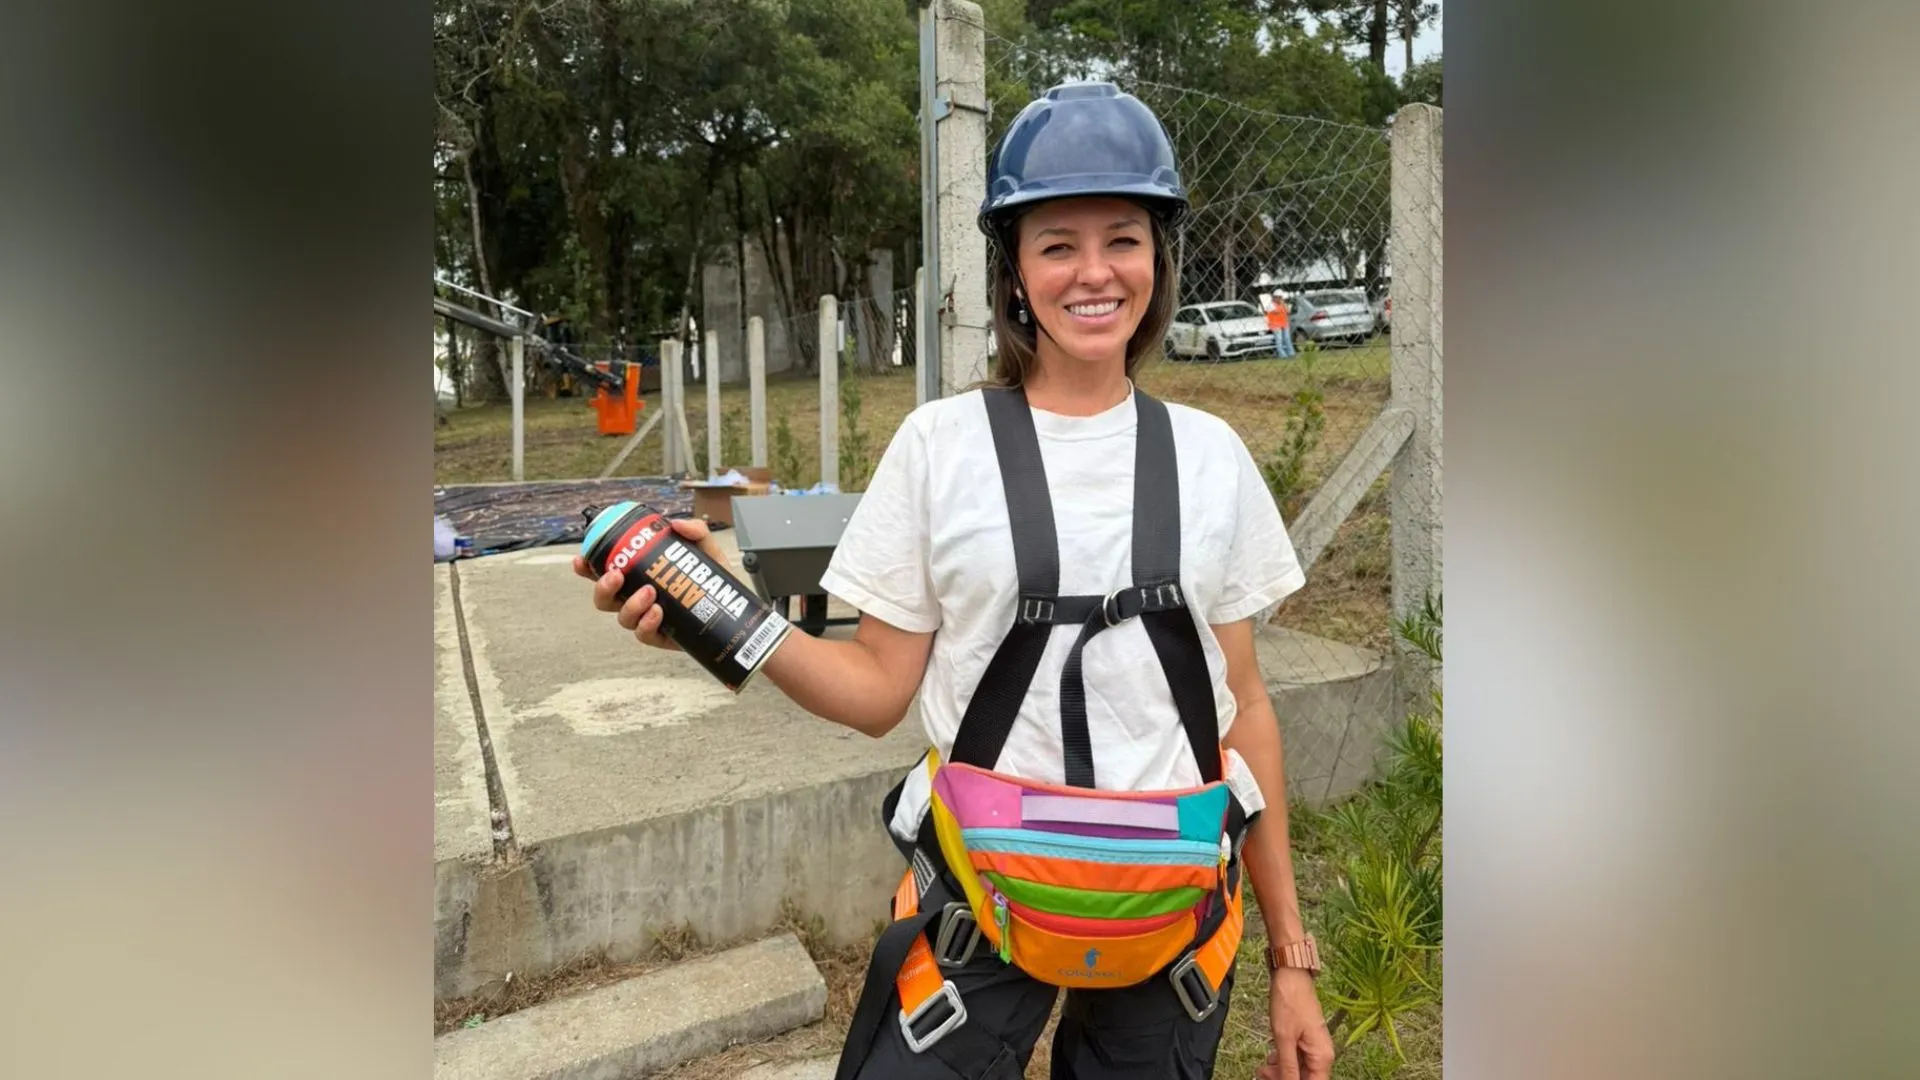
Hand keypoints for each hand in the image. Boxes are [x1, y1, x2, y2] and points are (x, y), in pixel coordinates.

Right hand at [572, 516, 726, 650]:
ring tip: (650, 592)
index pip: (605, 572)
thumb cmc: (712, 579)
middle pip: (604, 599)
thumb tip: (676, 524)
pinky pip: (642, 634)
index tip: (581, 560)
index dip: (587, 568)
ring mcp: (646, 619)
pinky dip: (646, 623)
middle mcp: (636, 598)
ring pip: (621, 617)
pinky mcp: (660, 636)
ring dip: (630, 604)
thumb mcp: (707, 550)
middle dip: (602, 588)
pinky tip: (657, 612)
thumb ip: (695, 531)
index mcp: (638, 576)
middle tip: (616, 575)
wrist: (735, 610)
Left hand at [1255, 968, 1334, 1079]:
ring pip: (1298, 1070)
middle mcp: (1321, 1054)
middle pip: (1304, 1078)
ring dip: (1280, 1071)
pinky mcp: (1305, 1041)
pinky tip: (1271, 1058)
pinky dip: (1282, 1061)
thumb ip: (1287, 1067)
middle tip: (1264, 1075)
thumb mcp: (1284, 1038)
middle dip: (1283, 1078)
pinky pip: (1295, 1059)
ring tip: (1263, 1068)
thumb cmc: (1290, 1001)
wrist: (1290, 976)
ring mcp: (1313, 1047)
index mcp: (1322, 1057)